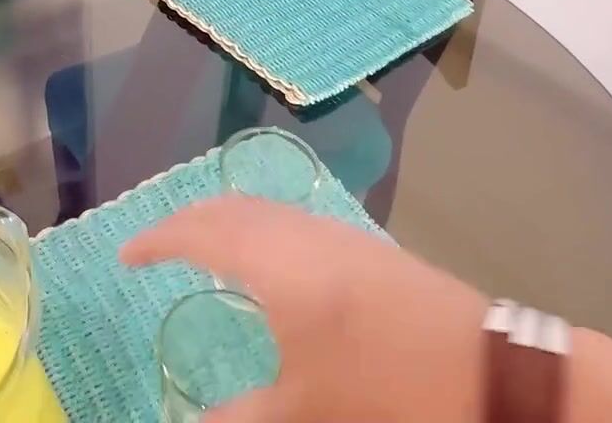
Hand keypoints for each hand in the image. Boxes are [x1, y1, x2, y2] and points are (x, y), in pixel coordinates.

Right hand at [121, 195, 488, 422]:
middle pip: (231, 208)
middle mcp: (305, 236)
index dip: (157, 241)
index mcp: (278, 265)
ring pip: (266, 210)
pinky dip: (261, 229)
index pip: (200, 234)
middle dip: (187, 221)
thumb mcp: (305, 408)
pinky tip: (267, 262)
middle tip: (157, 246)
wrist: (484, 368)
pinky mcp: (368, 248)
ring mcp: (341, 235)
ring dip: (226, 220)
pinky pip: (294, 221)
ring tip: (202, 247)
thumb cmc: (384, 386)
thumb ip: (242, 415)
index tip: (127, 256)